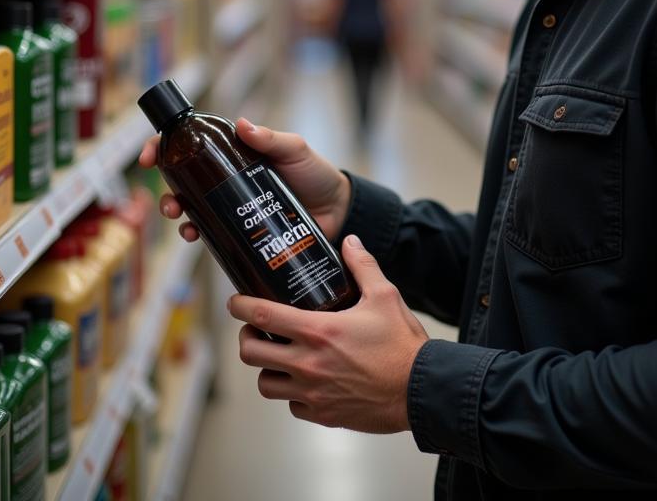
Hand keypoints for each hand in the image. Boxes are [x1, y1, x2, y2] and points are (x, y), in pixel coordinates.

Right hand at [138, 118, 352, 243]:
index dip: (164, 146)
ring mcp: (232, 204)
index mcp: (235, 153)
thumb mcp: (295, 150)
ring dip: (179, 214)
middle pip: (184, 180)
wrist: (338, 210)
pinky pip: (212, 233)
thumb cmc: (316, 173)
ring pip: (192, 208)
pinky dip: (199, 235)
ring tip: (182, 222)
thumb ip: (272, 139)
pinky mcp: (241, 230)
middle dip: (167, 190)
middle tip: (171, 202)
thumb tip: (242, 125)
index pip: (193, 144)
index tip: (148, 157)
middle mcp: (228, 178)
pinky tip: (197, 238)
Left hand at [230, 235, 428, 433]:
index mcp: (319, 331)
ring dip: (267, 369)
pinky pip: (292, 405)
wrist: (421, 390)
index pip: (263, 316)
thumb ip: (363, 265)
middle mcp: (308, 364)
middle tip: (255, 330)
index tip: (235, 301)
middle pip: (251, 354)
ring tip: (278, 356)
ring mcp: (312, 393)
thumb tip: (350, 241)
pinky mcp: (322, 415)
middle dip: (246, 338)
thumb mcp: (385, 296)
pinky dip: (293, 393)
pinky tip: (306, 380)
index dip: (241, 307)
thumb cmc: (402, 344)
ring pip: (266, 384)